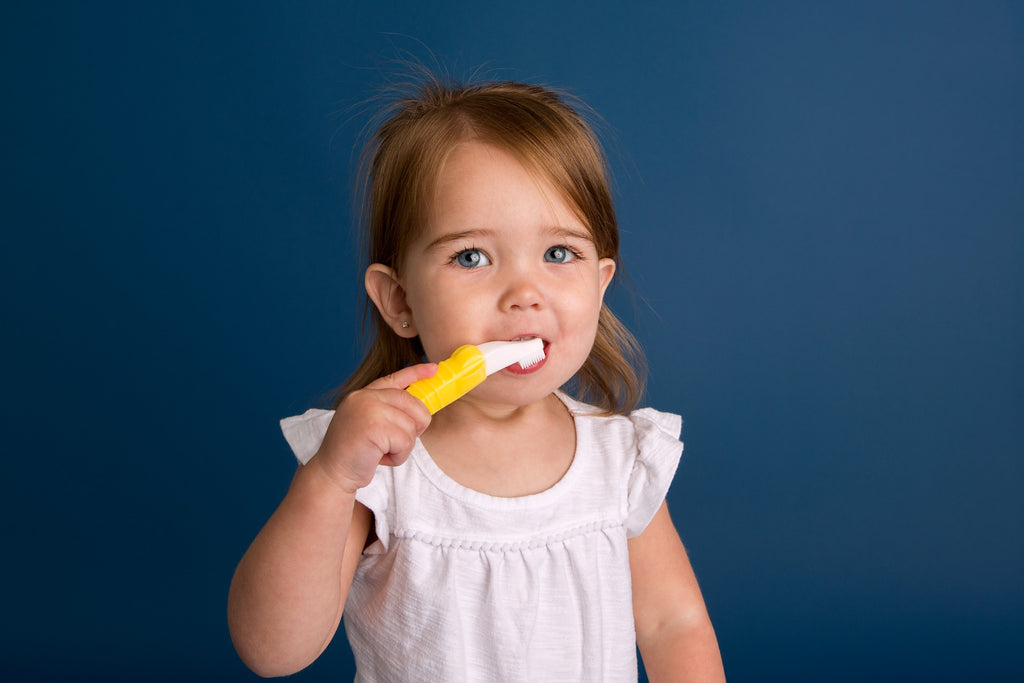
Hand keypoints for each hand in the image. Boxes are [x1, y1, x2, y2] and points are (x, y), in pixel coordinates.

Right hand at [309, 363, 436, 493]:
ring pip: (411, 426)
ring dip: (402, 447)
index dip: (416, 372)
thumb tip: (420, 411)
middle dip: (416, 426)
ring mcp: (368, 410)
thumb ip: (386, 412)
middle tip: (399, 442)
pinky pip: (405, 442)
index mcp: (362, 395)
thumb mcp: (367, 425)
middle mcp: (364, 397)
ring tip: (381, 452)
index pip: (394, 378)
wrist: (331, 473)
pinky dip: (398, 456)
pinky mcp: (374, 427)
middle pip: (413, 404)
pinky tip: (380, 459)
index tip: (433, 369)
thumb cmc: (353, 454)